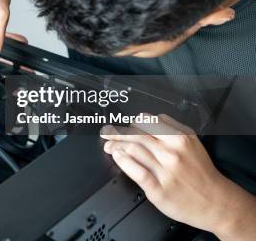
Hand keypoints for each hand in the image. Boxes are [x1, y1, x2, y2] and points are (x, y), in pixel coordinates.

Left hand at [100, 114, 250, 238]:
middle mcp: (172, 152)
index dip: (131, 123)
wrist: (216, 202)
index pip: (147, 121)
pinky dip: (123, 161)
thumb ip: (171, 130)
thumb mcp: (192, 144)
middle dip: (118, 133)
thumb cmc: (201, 174)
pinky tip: (117, 157)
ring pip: (133, 149)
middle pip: (136, 134)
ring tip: (109, 146)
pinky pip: (135, 171)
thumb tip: (146, 121)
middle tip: (108, 134)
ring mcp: (164, 170)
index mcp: (180, 138)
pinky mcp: (158, 188)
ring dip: (116, 146)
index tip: (122, 125)